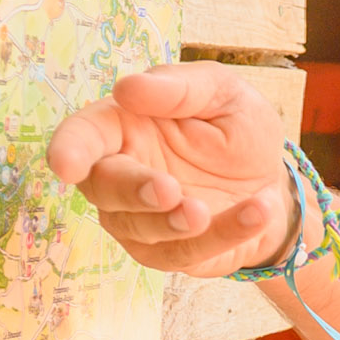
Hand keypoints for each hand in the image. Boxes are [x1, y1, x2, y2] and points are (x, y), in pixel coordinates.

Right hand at [46, 64, 293, 276]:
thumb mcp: (223, 94)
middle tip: (168, 189)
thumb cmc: (237, 129)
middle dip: (132, 190)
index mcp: (121, 127)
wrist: (273, 183)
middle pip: (103, 188)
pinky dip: (225, 233)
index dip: (69, 150)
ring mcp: (138, 219)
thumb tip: (127, 87)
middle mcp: (119, 174)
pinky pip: (186, 251)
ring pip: (140, 227)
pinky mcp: (169, 252)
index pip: (82, 136)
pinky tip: (257, 212)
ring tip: (206, 210)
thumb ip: (180, 88)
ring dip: (174, 222)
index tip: (67, 165)